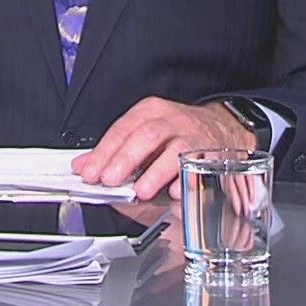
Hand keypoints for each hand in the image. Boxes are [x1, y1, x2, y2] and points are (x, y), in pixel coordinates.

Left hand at [70, 96, 253, 200]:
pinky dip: (185, 181)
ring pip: (174, 150)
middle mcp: (171, 121)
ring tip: (140, 190)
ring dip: (155, 172)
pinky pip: (198, 168)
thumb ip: (113, 149)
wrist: (222, 128)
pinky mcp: (211, 155)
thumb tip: (83, 166)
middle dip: (125, 159)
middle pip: (146, 136)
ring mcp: (193, 137)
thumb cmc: (177, 132)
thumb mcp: (143, 131)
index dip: (104, 152)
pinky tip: (173, 193)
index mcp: (150, 112)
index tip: (90, 171)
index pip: (122, 129)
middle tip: (110, 180)